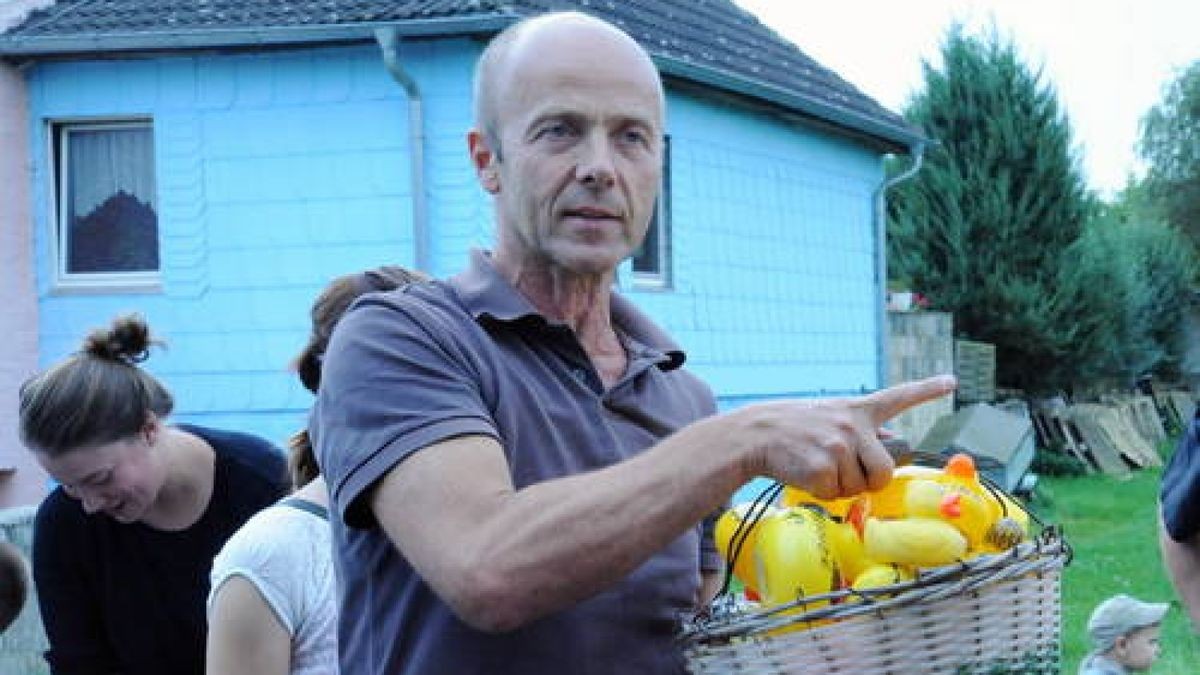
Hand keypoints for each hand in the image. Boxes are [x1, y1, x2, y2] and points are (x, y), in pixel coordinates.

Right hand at [740, 375, 955, 499]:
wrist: (755, 435)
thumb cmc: (795, 429)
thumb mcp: (831, 418)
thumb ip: (863, 429)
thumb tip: (896, 438)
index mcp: (857, 410)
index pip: (898, 397)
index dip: (927, 390)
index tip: (952, 381)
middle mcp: (853, 425)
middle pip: (884, 472)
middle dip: (869, 481)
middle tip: (844, 472)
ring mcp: (838, 446)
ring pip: (858, 488)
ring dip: (840, 487)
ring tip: (816, 465)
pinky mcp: (823, 468)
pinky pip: (835, 495)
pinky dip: (822, 492)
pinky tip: (805, 473)